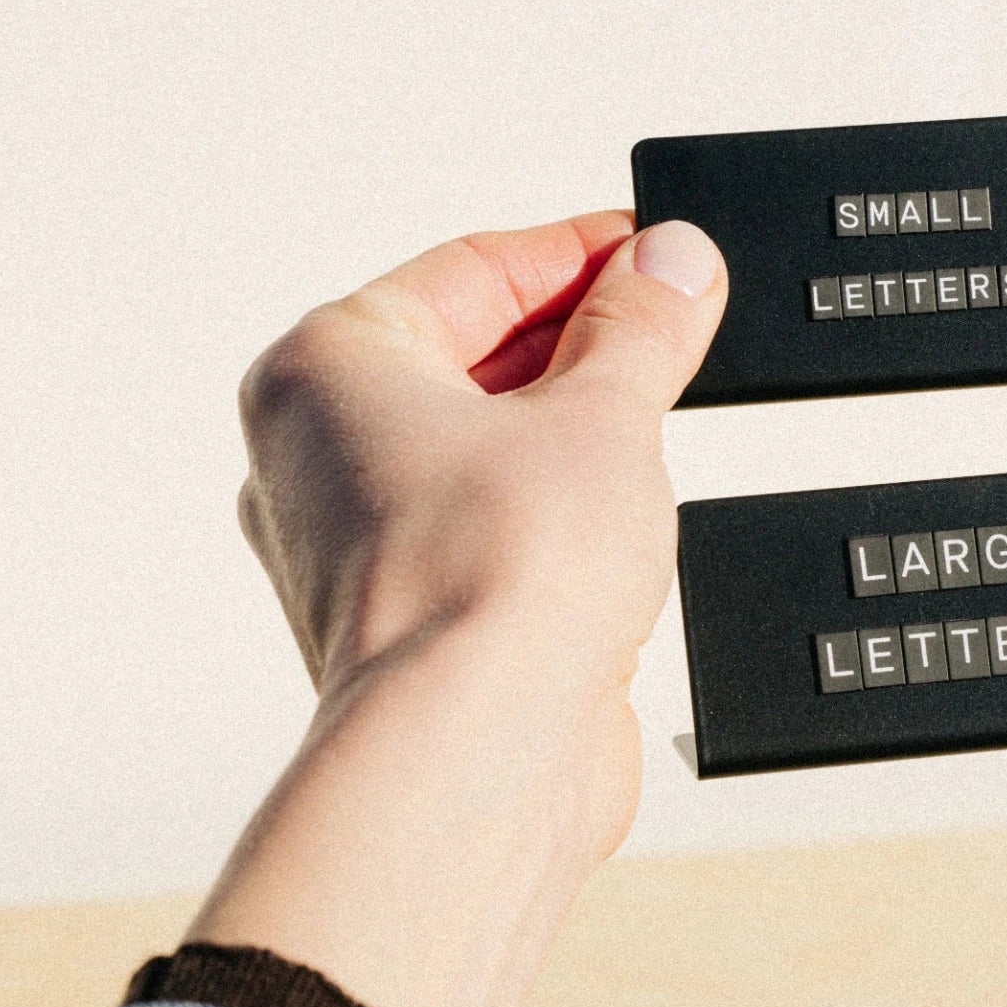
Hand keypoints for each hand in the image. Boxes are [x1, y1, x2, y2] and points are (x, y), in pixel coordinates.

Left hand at [194, 212, 725, 1006]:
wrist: (478, 757)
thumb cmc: (492, 584)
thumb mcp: (605, 413)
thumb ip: (645, 325)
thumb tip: (674, 263)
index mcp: (328, 366)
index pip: (475, 267)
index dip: (586, 251)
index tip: (665, 249)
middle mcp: (322, 451)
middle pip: (477, 353)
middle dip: (588, 338)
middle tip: (684, 317)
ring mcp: (363, 541)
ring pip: (490, 445)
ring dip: (580, 425)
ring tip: (665, 406)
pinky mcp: (418, 616)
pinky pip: (499, 524)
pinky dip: (564, 506)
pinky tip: (629, 507)